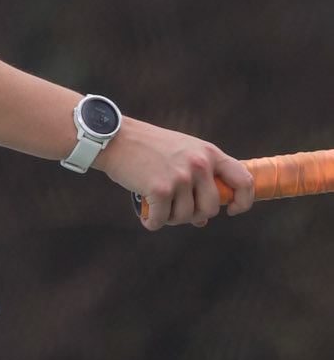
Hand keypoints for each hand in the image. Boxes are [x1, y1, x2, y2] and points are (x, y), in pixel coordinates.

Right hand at [96, 116, 255, 230]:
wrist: (114, 137)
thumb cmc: (147, 147)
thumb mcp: (180, 154)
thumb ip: (197, 181)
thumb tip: (202, 221)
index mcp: (208, 152)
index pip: (243, 180)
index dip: (243, 201)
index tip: (231, 210)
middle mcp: (198, 164)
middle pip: (211, 208)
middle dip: (194, 213)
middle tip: (175, 206)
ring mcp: (181, 176)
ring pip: (187, 217)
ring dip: (171, 217)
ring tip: (157, 204)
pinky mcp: (161, 189)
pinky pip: (163, 221)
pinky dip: (153, 222)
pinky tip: (147, 215)